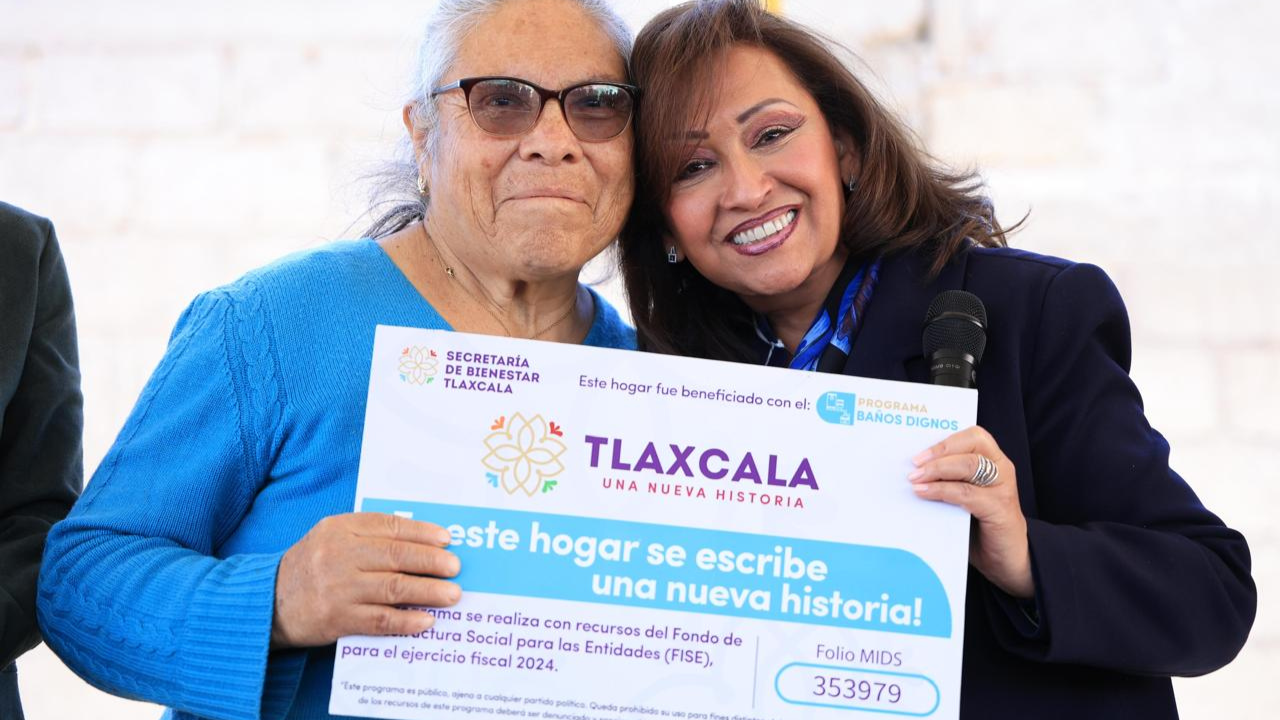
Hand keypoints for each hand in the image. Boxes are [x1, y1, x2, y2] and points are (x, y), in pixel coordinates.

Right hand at [271, 512, 461, 648]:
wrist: (267, 601)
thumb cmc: (311, 567)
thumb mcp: (331, 538)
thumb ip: (368, 535)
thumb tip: (421, 541)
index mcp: (339, 529)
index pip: (389, 526)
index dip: (421, 533)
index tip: (446, 540)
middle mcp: (338, 555)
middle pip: (395, 556)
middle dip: (431, 562)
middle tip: (455, 568)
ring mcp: (337, 587)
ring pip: (392, 587)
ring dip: (428, 591)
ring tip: (452, 595)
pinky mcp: (335, 618)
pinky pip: (379, 619)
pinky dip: (406, 620)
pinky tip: (426, 621)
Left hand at [908, 426, 1033, 598]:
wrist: (1007, 561)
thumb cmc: (979, 526)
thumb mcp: (962, 497)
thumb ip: (946, 481)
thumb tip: (911, 471)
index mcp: (993, 461)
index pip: (973, 436)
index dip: (945, 441)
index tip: (918, 452)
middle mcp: (1002, 469)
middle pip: (972, 445)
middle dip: (939, 452)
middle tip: (914, 464)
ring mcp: (1003, 488)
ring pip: (969, 465)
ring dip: (937, 469)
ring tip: (914, 479)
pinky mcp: (1000, 509)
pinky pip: (967, 493)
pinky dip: (942, 491)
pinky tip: (924, 493)